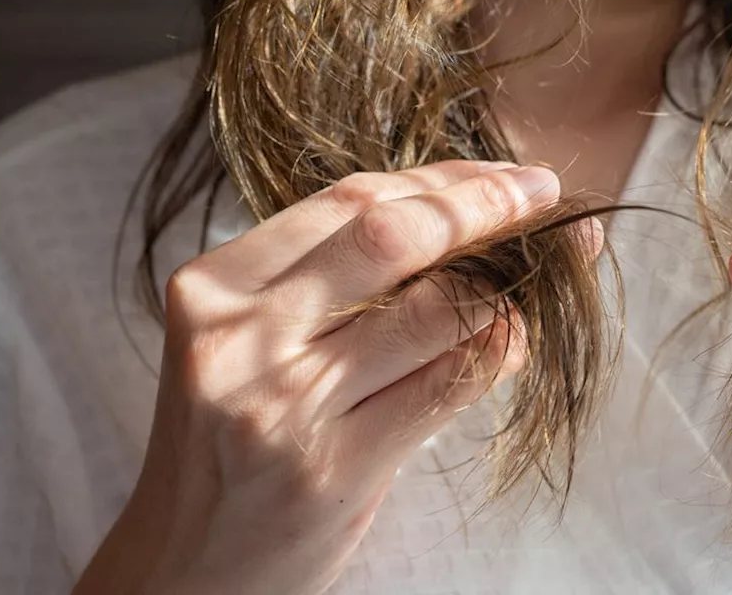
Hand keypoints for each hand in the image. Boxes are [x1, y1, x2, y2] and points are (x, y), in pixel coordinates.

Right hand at [76, 161, 595, 593]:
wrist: (186, 567)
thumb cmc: (230, 445)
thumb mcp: (249, 345)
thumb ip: (333, 282)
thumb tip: (469, 213)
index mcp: (214, 287)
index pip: (349, 200)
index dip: (442, 179)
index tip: (503, 175)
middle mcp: (242, 337)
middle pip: (395, 236)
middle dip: (487, 205)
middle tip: (546, 196)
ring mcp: (287, 404)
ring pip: (436, 310)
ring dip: (508, 287)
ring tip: (540, 278)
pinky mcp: (336, 466)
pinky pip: (450, 383)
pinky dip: (498, 351)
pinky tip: (516, 340)